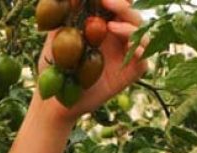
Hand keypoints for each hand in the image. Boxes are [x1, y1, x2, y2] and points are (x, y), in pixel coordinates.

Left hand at [31, 0, 148, 121]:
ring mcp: (125, 53)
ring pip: (141, 34)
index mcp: (102, 23)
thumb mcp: (56, 36)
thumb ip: (67, 14)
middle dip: (123, 6)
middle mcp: (117, 35)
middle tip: (110, 4)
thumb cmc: (53, 66)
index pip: (116, 4)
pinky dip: (142, 51)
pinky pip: (143, 60)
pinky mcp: (130, 72)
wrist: (55, 99)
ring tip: (112, 27)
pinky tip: (133, 48)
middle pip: (130, 15)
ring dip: (130, 27)